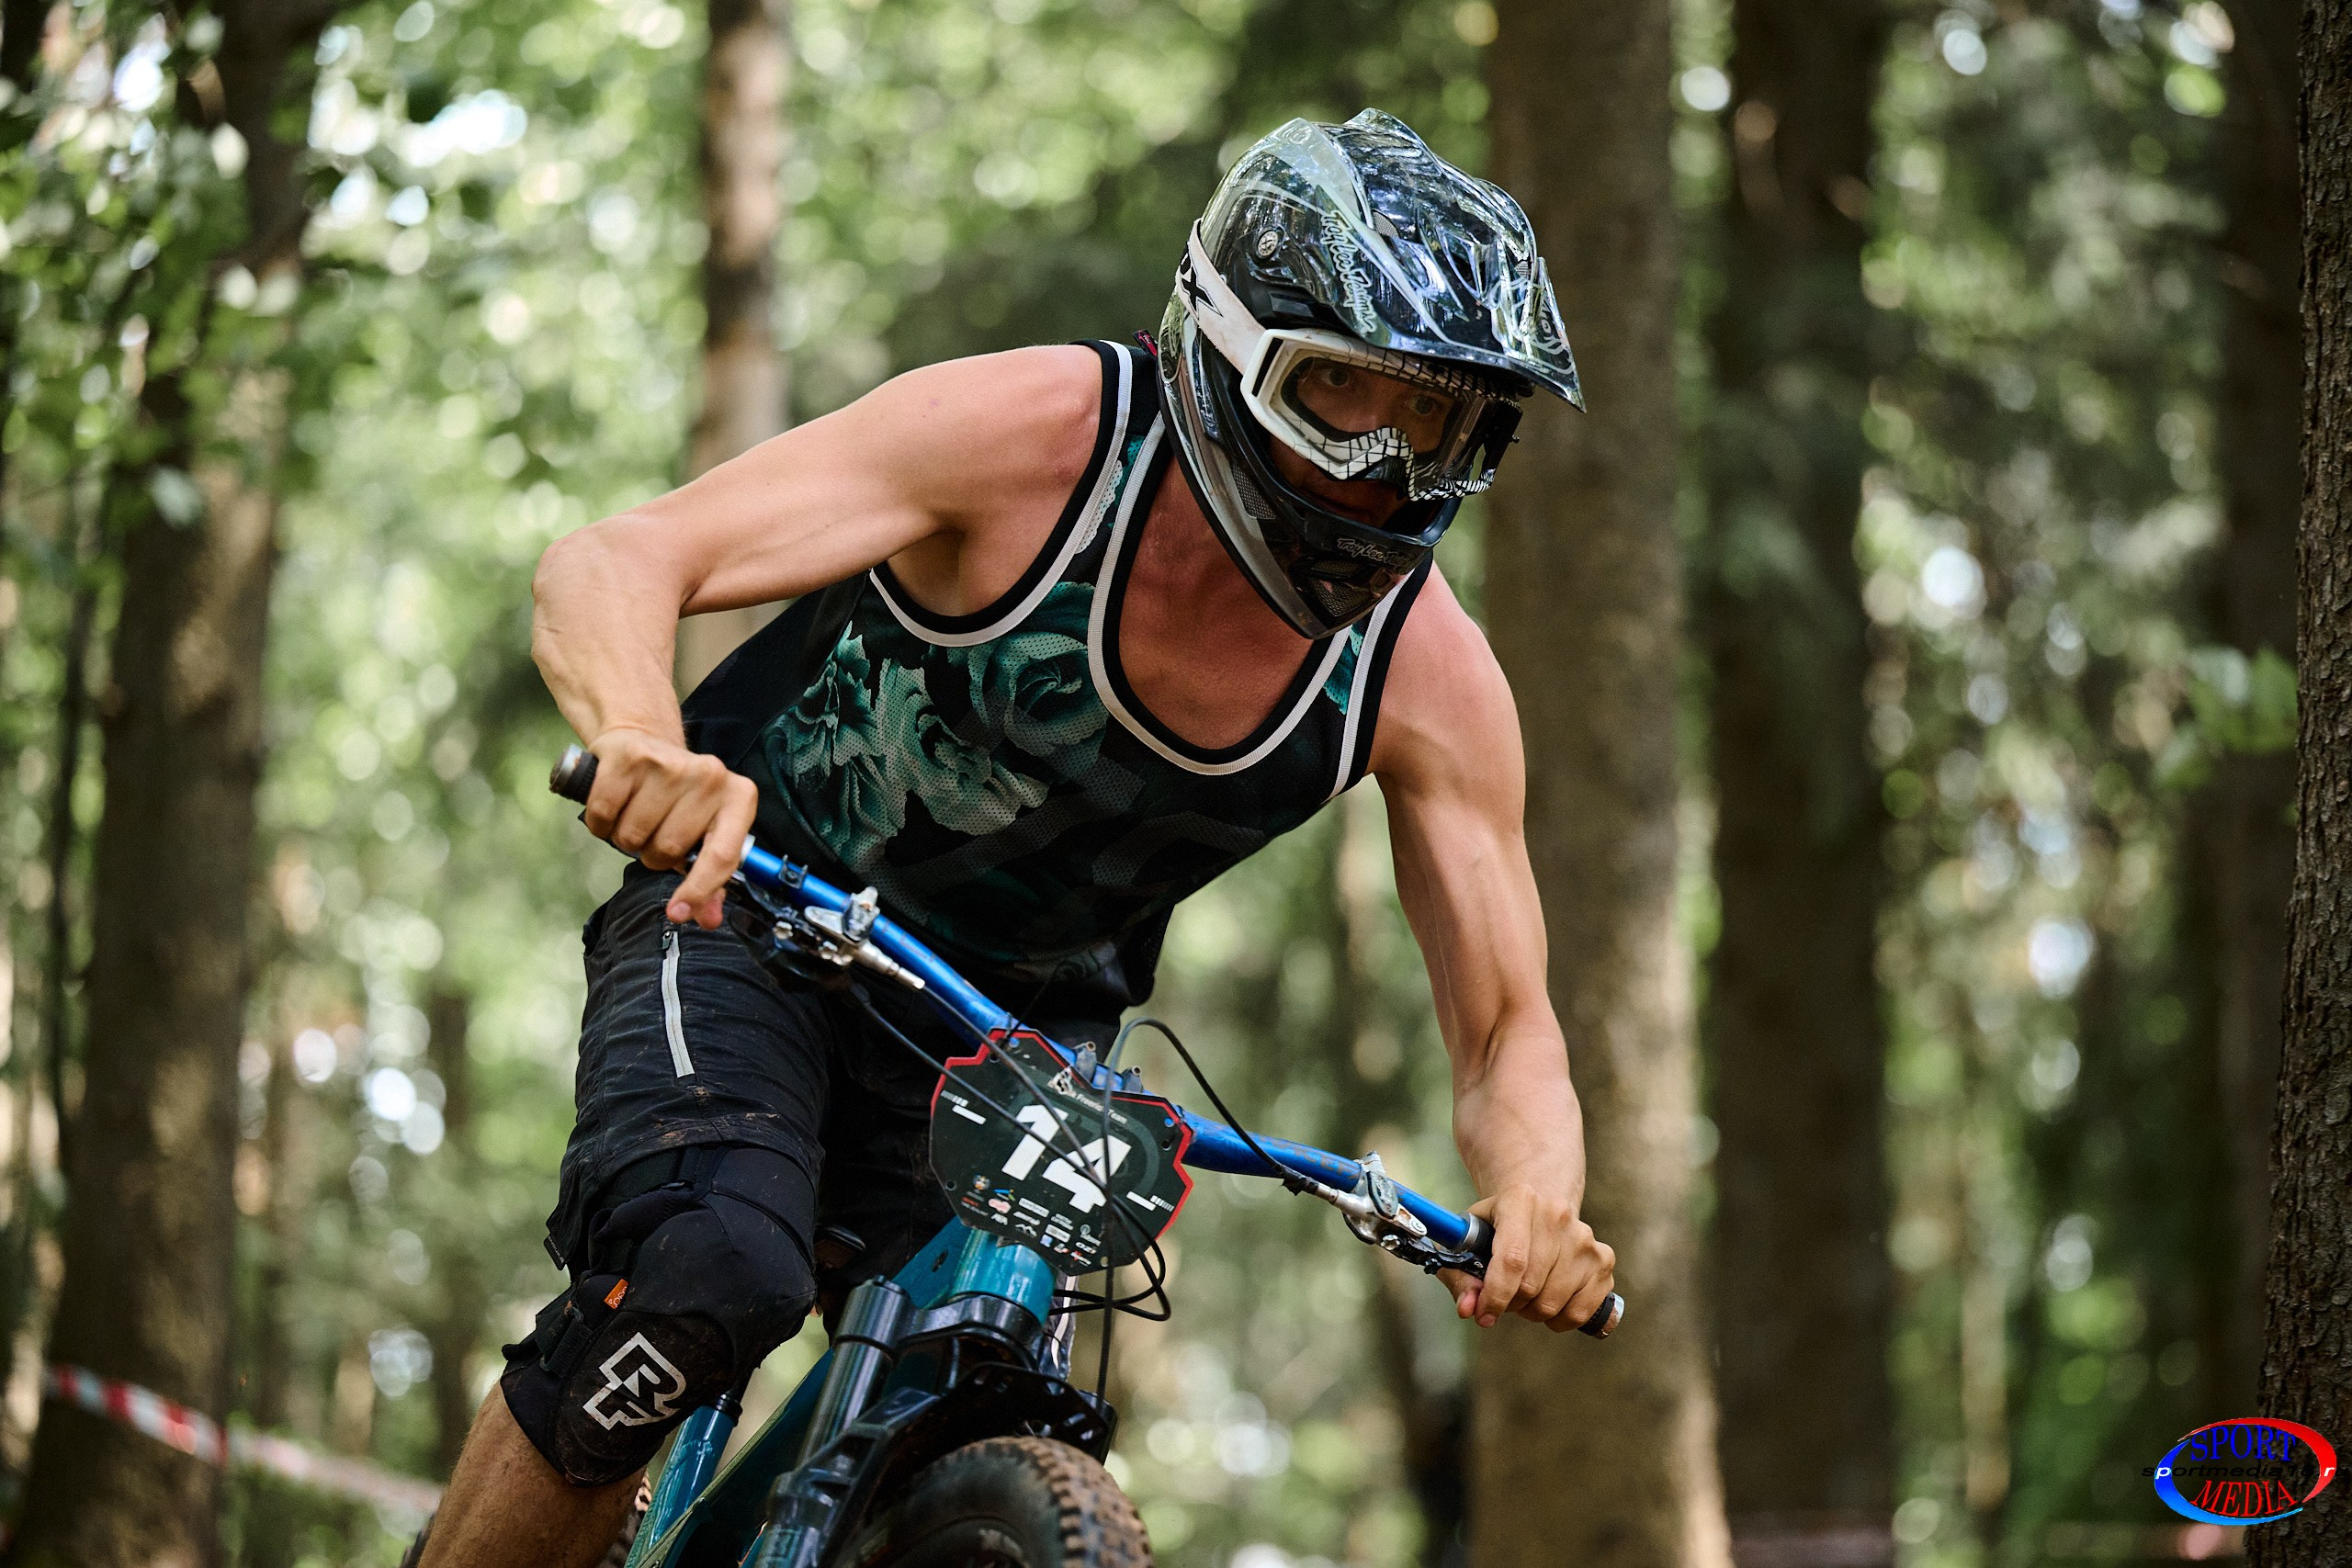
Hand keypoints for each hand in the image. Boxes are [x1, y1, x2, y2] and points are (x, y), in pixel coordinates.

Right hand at [581, 726, 757, 927]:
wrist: (644, 741)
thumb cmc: (677, 797)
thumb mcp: (702, 832)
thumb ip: (709, 877)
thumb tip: (707, 919)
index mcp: (739, 797)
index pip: (723, 856)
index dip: (699, 890)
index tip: (678, 913)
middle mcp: (710, 776)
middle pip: (669, 850)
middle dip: (653, 855)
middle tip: (654, 832)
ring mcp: (670, 764)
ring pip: (634, 836)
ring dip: (626, 838)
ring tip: (635, 815)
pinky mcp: (629, 758)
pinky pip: (604, 814)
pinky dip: (601, 823)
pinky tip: (613, 806)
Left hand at [1436, 1183, 1614, 1332]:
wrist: (1541, 1206)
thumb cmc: (1499, 1227)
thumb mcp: (1469, 1241)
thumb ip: (1461, 1276)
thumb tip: (1468, 1309)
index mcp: (1520, 1199)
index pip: (1511, 1259)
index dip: (1495, 1295)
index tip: (1483, 1315)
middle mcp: (1557, 1214)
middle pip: (1530, 1286)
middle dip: (1510, 1304)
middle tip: (1504, 1297)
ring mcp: (1584, 1238)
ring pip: (1553, 1303)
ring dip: (1532, 1312)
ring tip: (1526, 1295)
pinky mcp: (1604, 1259)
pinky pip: (1580, 1312)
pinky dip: (1560, 1320)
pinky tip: (1550, 1303)